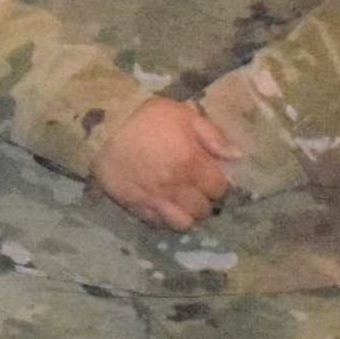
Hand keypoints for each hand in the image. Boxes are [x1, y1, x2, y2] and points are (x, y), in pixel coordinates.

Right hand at [88, 92, 241, 230]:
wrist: (103, 126)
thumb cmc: (147, 118)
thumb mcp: (184, 115)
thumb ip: (212, 136)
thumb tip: (236, 156)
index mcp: (192, 164)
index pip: (219, 189)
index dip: (219, 184)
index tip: (213, 178)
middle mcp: (177, 187)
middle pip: (203, 209)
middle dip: (205, 201)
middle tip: (198, 191)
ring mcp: (155, 199)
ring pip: (183, 223)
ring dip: (188, 215)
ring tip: (184, 204)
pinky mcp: (135, 205)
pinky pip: (157, 223)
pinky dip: (165, 219)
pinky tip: (164, 208)